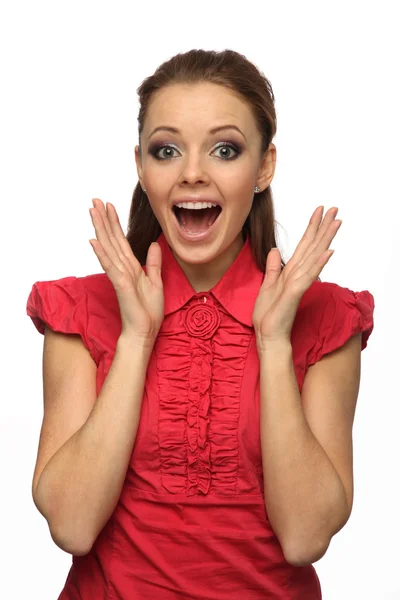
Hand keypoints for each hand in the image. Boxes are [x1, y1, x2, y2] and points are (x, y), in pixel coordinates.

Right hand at [89, 198, 163, 345]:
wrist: (145, 332)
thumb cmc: (148, 312)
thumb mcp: (156, 282)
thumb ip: (154, 263)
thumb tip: (154, 244)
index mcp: (131, 267)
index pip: (120, 240)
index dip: (114, 223)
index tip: (109, 206)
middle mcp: (122, 268)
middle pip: (111, 239)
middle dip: (103, 219)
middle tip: (94, 200)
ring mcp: (120, 276)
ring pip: (108, 247)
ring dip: (100, 228)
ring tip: (92, 211)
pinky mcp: (120, 285)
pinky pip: (110, 266)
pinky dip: (102, 253)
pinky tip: (93, 241)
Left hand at [252, 206, 341, 345]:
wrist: (268, 335)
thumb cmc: (269, 314)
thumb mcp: (267, 285)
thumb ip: (273, 268)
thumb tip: (274, 251)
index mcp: (291, 272)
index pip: (304, 246)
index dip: (312, 228)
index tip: (319, 211)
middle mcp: (298, 275)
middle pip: (313, 246)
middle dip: (324, 227)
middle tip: (335, 209)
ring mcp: (298, 283)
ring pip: (314, 256)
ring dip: (325, 239)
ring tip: (337, 222)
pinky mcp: (295, 293)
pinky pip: (308, 275)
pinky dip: (318, 263)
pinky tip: (328, 252)